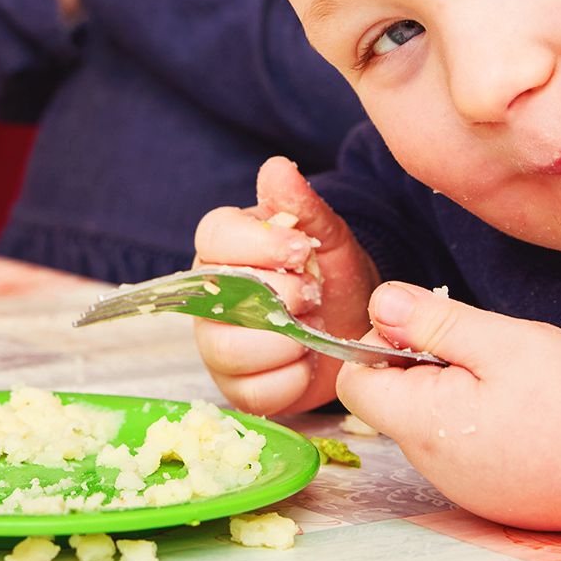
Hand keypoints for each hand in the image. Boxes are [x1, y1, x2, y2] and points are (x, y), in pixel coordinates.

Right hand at [190, 156, 379, 416]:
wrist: (353, 325)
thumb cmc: (331, 275)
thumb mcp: (328, 237)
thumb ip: (302, 206)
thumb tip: (277, 168)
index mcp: (223, 247)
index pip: (213, 237)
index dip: (257, 245)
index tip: (301, 250)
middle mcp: (207, 295)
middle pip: (223, 298)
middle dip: (281, 298)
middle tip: (314, 295)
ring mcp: (216, 344)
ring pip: (231, 349)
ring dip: (286, 343)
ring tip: (312, 331)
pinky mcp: (234, 387)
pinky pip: (252, 392)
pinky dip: (291, 380)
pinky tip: (307, 362)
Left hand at [337, 282, 560, 552]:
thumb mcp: (502, 340)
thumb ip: (432, 322)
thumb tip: (378, 305)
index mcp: (422, 424)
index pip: (355, 382)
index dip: (379, 345)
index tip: (432, 330)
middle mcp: (432, 466)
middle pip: (393, 403)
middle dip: (425, 366)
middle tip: (485, 351)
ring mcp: (463, 487)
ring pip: (431, 424)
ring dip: (457, 393)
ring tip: (512, 383)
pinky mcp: (494, 497)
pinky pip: (464, 450)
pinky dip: (482, 424)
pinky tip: (526, 413)